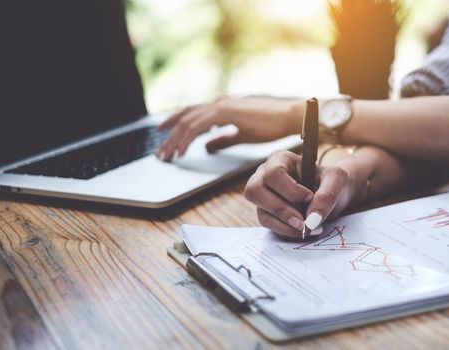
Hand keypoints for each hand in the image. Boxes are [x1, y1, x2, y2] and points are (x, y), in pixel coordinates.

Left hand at [155, 97, 302, 160]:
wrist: (287, 117)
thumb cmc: (270, 125)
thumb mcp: (241, 135)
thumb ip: (222, 140)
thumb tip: (206, 148)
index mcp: (222, 107)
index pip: (191, 114)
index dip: (175, 125)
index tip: (165, 138)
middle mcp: (218, 103)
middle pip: (185, 117)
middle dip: (169, 135)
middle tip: (160, 152)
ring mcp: (221, 106)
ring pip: (187, 121)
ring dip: (174, 139)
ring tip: (167, 155)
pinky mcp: (225, 112)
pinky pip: (198, 126)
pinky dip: (187, 139)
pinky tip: (182, 151)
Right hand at [243, 150, 358, 238]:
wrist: (334, 194)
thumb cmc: (332, 181)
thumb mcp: (337, 180)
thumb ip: (327, 196)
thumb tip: (312, 219)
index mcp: (280, 159)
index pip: (273, 173)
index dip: (290, 189)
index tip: (309, 197)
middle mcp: (265, 175)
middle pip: (255, 191)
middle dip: (281, 210)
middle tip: (303, 222)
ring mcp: (263, 195)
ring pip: (261, 212)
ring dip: (284, 224)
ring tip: (306, 228)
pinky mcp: (266, 212)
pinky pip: (268, 225)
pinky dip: (285, 231)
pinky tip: (301, 231)